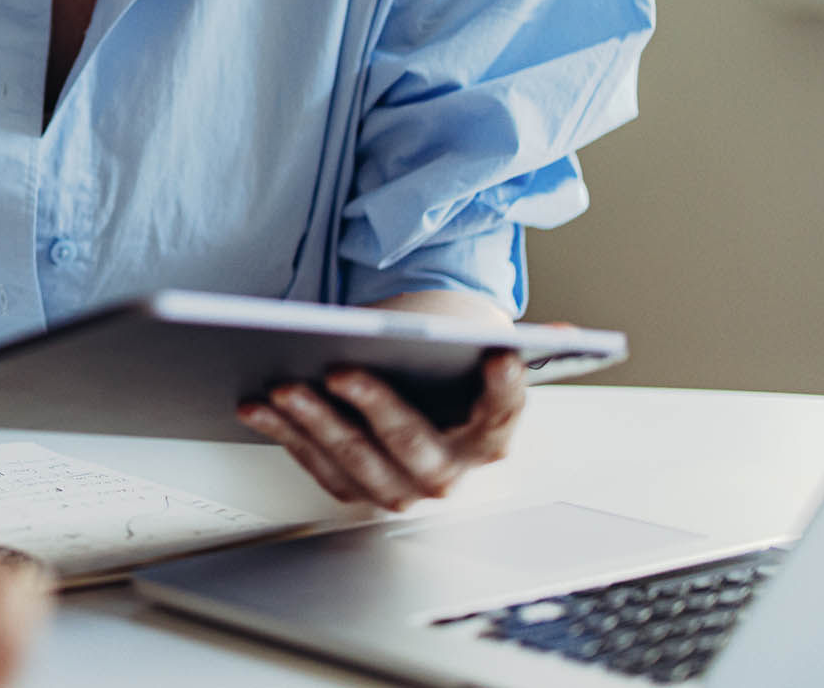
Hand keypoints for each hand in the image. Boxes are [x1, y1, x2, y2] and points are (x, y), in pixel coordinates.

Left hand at [236, 350, 526, 510]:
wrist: (417, 408)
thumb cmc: (444, 378)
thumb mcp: (472, 357)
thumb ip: (505, 344)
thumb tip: (567, 335)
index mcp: (488, 437)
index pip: (502, 413)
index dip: (503, 389)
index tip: (498, 356)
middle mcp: (446, 472)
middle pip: (411, 443)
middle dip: (375, 405)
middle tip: (341, 369)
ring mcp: (398, 487)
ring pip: (355, 460)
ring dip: (314, 423)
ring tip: (283, 386)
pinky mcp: (353, 488)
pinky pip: (315, 464)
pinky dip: (282, 434)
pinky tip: (256, 405)